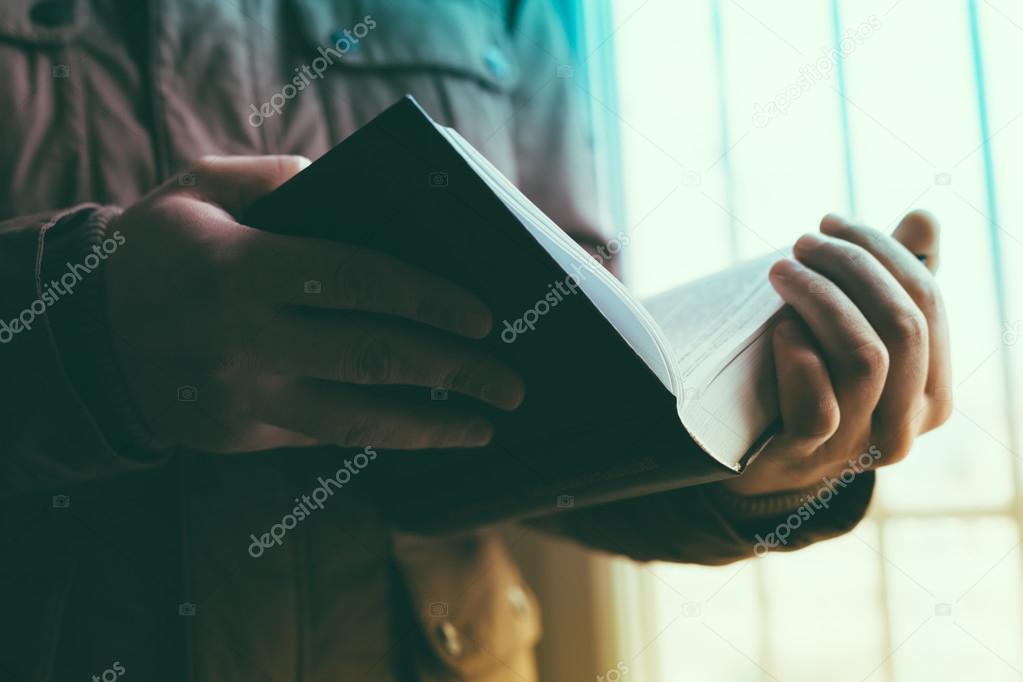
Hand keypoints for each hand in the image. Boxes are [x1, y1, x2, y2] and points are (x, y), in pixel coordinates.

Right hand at [105, 155, 523, 452]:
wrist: (83, 336)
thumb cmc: (154, 250)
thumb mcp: (199, 189)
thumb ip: (276, 180)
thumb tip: (349, 187)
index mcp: (243, 269)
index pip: (360, 281)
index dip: (430, 298)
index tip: (485, 316)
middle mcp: (248, 340)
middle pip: (374, 357)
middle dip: (454, 371)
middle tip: (511, 384)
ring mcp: (244, 397)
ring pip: (357, 419)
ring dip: (430, 426)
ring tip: (484, 428)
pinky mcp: (240, 435)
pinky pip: (325, 436)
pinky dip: (380, 432)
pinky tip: (422, 428)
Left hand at [721, 211, 950, 495]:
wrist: (753, 459)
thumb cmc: (810, 381)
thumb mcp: (854, 334)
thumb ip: (892, 282)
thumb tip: (924, 218)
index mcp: (932, 393)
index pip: (927, 302)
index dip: (883, 250)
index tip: (834, 221)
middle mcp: (905, 425)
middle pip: (902, 324)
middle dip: (852, 266)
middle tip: (803, 241)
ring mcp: (856, 445)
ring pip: (864, 356)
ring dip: (821, 298)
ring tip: (781, 270)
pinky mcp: (805, 456)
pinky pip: (817, 403)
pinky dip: (799, 354)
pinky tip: (778, 327)